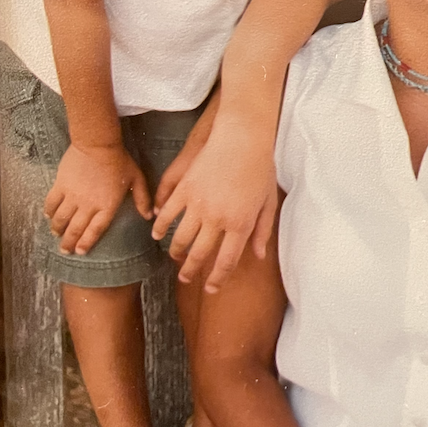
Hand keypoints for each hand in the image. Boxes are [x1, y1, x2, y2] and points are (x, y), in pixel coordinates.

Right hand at [43, 142, 150, 254]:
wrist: (98, 143)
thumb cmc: (119, 160)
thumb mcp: (136, 179)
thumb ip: (142, 199)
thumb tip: (149, 216)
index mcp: (107, 205)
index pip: (95, 230)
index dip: (86, 242)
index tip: (80, 252)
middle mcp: (88, 205)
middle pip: (75, 229)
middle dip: (69, 242)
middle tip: (65, 250)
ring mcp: (72, 196)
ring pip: (61, 219)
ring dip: (58, 230)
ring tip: (57, 235)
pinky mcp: (60, 185)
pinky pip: (52, 203)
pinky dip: (49, 212)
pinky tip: (49, 216)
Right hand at [152, 111, 277, 292]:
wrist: (243, 137)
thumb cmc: (261, 167)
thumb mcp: (268, 201)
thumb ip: (262, 230)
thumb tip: (258, 256)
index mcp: (240, 224)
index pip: (226, 261)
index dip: (217, 279)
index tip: (211, 289)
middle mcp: (218, 220)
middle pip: (200, 255)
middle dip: (192, 271)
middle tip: (186, 277)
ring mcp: (199, 205)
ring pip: (181, 238)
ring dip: (175, 252)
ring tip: (175, 258)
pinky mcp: (185, 189)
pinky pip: (168, 215)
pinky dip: (161, 227)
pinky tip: (158, 235)